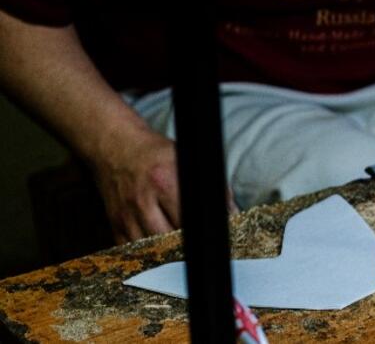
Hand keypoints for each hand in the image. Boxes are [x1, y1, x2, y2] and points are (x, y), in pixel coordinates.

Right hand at [91, 125, 240, 242]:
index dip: (203, 233)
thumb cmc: (157, 154)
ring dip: (168, 253)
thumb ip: (213, 186)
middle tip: (201, 249)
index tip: (213, 239)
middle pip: (168, 238)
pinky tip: (160, 251)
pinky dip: (148, 254)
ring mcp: (125, 215)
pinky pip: (132, 250)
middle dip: (187, 246)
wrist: (115, 147)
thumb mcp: (188, 160)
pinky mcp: (115, 224)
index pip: (188, 219)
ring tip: (183, 251)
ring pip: (151, 248)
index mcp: (164, 181)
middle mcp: (142, 200)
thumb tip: (232, 213)